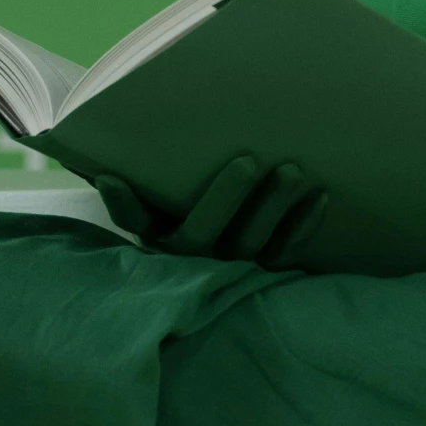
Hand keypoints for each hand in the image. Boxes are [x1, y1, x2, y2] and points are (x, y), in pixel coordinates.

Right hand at [93, 155, 327, 269]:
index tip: (114, 177)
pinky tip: (320, 196)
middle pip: (209, 234)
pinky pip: (286, 251)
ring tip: (293, 172)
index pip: (142, 225)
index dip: (126, 205)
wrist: (217, 256)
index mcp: (160, 240)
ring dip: (273, 208)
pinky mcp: (265, 264)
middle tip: (249, 161)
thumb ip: (131, 198)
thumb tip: (106, 177)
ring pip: (254, 243)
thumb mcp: (150, 211)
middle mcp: (196, 258)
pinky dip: (303, 226)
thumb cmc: (179, 217)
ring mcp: (233, 263)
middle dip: (228, 198)